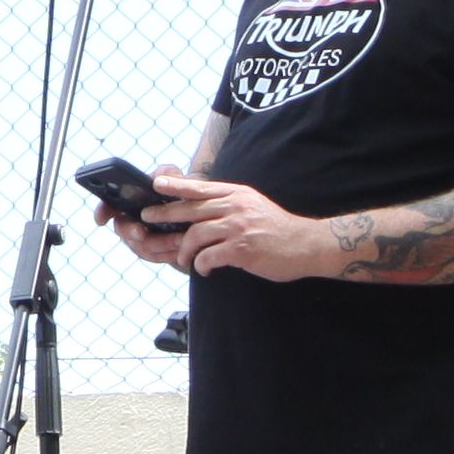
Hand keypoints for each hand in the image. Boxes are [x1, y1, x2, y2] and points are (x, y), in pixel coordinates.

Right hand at [101, 170, 187, 268]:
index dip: (102, 212)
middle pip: (122, 229)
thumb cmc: (181, 192)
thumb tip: (157, 179)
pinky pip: (154, 257)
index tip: (101, 219)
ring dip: (160, 243)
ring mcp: (139, 238)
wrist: (196, 213)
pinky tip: (181, 248)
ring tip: (179, 238)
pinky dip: (167, 253)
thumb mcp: (178, 179)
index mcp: (130, 200)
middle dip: (130, 232)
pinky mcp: (153, 252)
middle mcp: (130, 220)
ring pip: (141, 246)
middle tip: (141, 232)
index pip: (108, 205)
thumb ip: (168, 173)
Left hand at [149, 168, 330, 283]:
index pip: (200, 187)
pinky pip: (208, 257)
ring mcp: (237, 228)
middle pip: (190, 209)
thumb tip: (201, 207)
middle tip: (146, 218)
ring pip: (195, 236)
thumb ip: (229, 204)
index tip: (156, 183)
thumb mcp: (252, 205)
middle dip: (164, 214)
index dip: (176, 185)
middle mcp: (235, 207)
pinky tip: (204, 271)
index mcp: (236, 194)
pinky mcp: (241, 250)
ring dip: (183, 251)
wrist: (307, 244)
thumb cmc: (276, 228)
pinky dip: (200, 266)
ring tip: (183, 260)